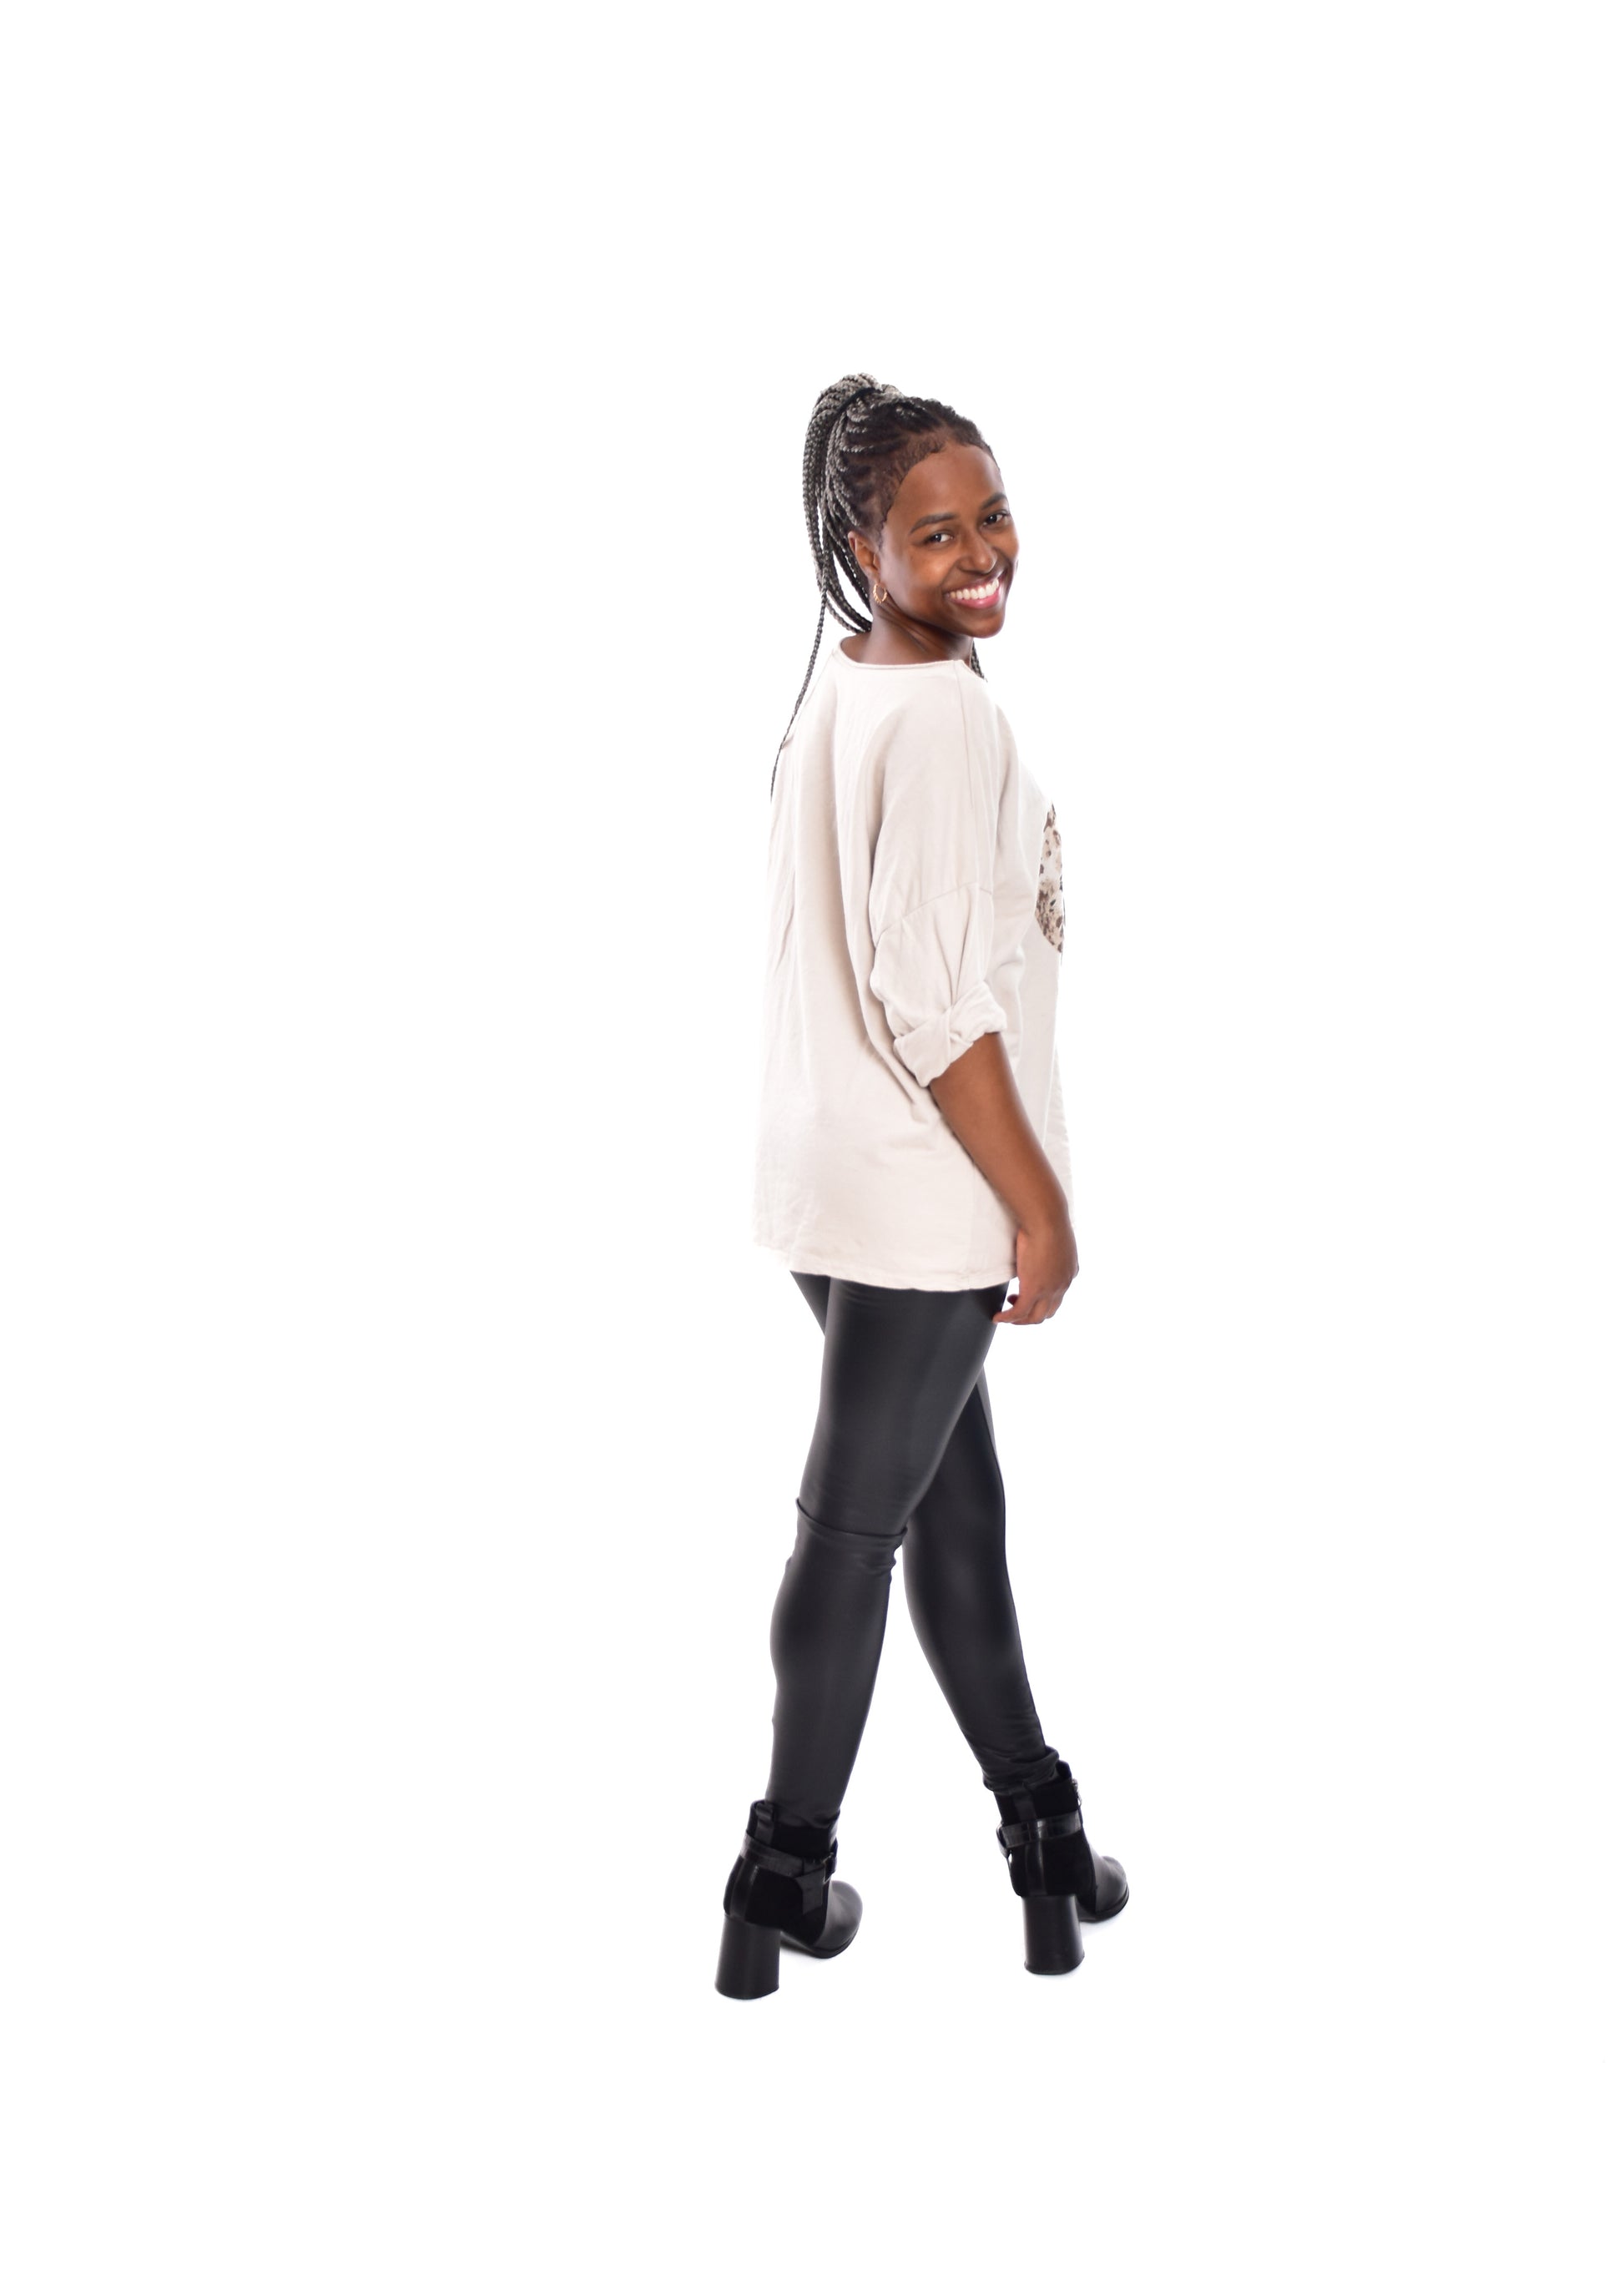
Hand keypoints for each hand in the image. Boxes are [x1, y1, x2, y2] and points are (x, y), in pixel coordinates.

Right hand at [991, 1211, 1078, 1325]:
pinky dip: (1008, 1318)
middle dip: (1032, 1314)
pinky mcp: (1033, 1290)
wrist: (1046, 1218)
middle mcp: (1063, 1285)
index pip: (1058, 1296)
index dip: (1041, 1300)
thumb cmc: (1047, 1220)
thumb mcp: (1053, 1238)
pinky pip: (1019, 1312)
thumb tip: (1037, 1242)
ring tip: (1007, 1316)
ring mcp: (1049, 1289)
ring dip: (1020, 1320)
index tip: (1027, 1293)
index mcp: (1069, 1272)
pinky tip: (998, 1317)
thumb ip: (1048, 1248)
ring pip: (1035, 1317)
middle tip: (1015, 1305)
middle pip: (1048, 1312)